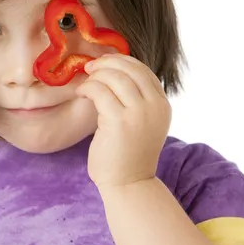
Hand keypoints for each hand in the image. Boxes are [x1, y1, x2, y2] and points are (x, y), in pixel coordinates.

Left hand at [75, 54, 170, 188]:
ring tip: (85, 85)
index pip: (143, 70)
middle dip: (106, 63)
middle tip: (89, 68)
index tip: (103, 63)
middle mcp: (155, 106)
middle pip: (130, 69)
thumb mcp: (141, 122)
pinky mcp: (120, 122)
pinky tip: (81, 94)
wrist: (128, 184)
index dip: (121, 61)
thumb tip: (110, 72)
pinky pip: (100, 91)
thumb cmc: (127, 154)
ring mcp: (139, 114)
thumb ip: (135, 100)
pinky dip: (88, 88)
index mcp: (162, 104)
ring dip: (95, 76)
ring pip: (115, 77)